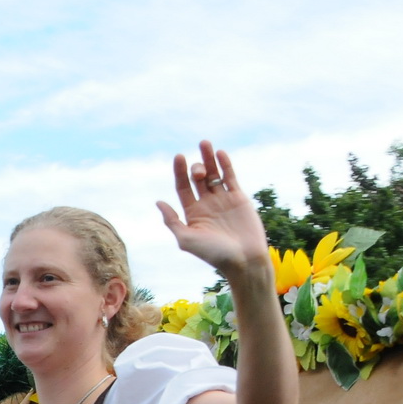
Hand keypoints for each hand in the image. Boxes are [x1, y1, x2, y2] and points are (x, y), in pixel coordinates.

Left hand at [155, 140, 271, 283]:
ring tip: (204, 143)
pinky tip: (220, 153)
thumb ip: (172, 221)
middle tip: (197, 170)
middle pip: (197, 178)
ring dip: (208, 159)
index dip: (180, 172)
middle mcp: (206, 205)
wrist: (244, 260)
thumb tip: (158, 202)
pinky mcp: (239, 198)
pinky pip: (230, 178)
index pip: (182, 187)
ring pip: (213, 174)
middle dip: (195, 168)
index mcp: (192, 214)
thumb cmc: (214, 254)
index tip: (179, 157)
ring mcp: (223, 200)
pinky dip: (225, 165)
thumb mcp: (187, 239)